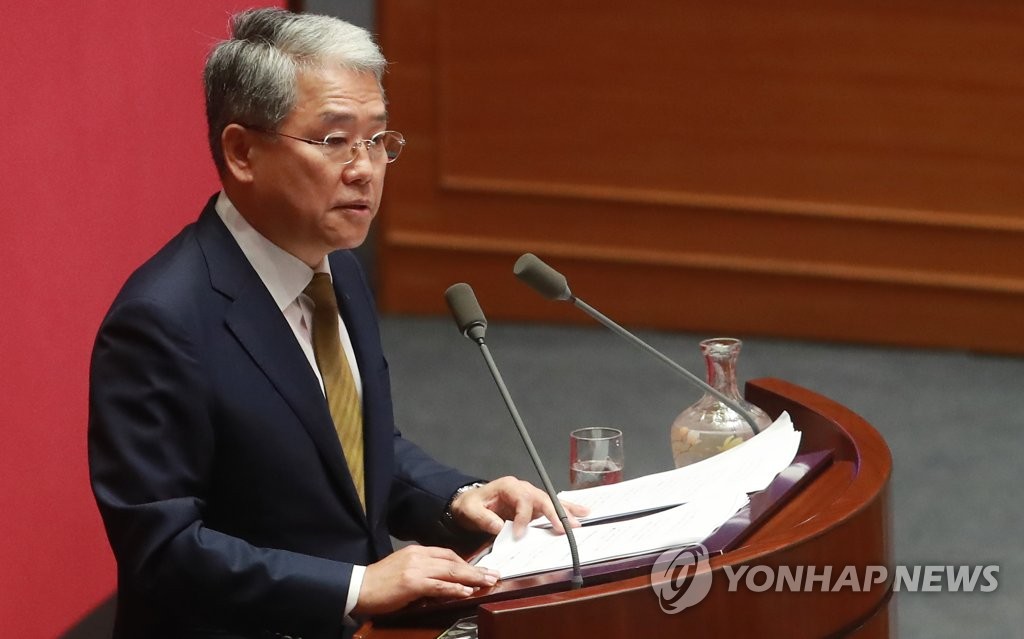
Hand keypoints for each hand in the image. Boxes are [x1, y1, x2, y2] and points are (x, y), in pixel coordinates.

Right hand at [353, 545, 498, 614]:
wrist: (358, 587)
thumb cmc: (379, 583)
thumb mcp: (403, 570)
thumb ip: (423, 572)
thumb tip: (443, 582)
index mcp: (417, 551)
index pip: (447, 553)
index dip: (465, 562)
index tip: (479, 569)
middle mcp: (419, 556)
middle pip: (453, 561)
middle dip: (475, 569)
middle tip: (493, 574)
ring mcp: (416, 569)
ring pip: (450, 572)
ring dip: (472, 578)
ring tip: (487, 582)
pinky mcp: (412, 583)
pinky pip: (439, 586)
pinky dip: (454, 589)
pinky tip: (466, 592)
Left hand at [450, 476, 588, 538]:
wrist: (470, 503)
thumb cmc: (470, 505)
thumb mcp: (470, 511)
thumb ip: (483, 518)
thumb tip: (500, 527)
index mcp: (508, 486)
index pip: (522, 500)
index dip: (523, 518)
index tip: (520, 535)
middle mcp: (522, 488)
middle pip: (542, 499)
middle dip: (555, 513)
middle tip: (567, 527)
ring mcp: (529, 496)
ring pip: (551, 502)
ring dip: (566, 511)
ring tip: (583, 517)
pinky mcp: (533, 506)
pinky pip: (551, 507)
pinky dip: (565, 510)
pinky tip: (581, 513)